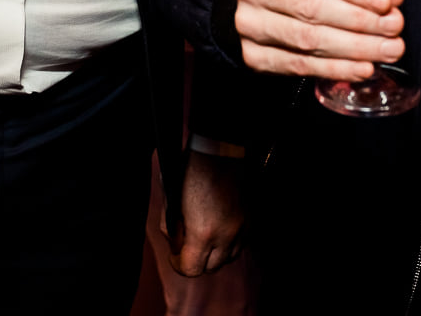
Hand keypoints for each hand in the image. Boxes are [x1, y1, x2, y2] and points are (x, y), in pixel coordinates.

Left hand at [167, 151, 243, 276]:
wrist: (218, 150)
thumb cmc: (190, 173)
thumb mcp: (171, 204)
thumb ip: (172, 231)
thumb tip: (176, 246)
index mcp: (202, 233)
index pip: (191, 269)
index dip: (179, 264)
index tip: (175, 254)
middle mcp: (225, 235)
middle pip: (211, 268)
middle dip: (197, 260)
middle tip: (188, 245)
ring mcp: (241, 228)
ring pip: (228, 258)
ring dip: (215, 253)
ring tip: (205, 236)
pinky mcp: (249, 220)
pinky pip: (240, 244)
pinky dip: (229, 242)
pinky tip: (219, 228)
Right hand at [231, 0, 404, 78]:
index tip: (384, 2)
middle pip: (313, 8)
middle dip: (361, 22)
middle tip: (394, 28)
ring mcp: (249, 23)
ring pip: (308, 40)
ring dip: (355, 49)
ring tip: (387, 50)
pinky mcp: (252, 54)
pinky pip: (299, 65)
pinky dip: (336, 68)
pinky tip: (362, 68)